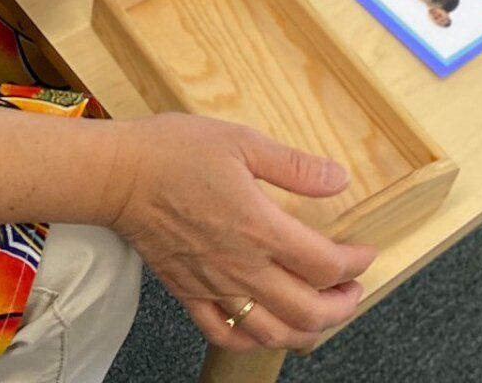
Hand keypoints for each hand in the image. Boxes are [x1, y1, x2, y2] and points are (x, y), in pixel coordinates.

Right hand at [108, 115, 374, 352]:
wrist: (117, 175)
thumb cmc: (173, 152)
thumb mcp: (241, 141)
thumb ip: (293, 166)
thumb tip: (338, 178)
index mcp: (260, 228)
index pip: (325, 265)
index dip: (355, 263)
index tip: (364, 251)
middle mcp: (242, 267)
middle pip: (309, 311)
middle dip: (342, 305)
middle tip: (352, 288)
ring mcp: (214, 286)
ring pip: (272, 332)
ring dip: (307, 330)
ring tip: (320, 313)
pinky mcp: (188, 293)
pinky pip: (224, 333)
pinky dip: (252, 340)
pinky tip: (264, 327)